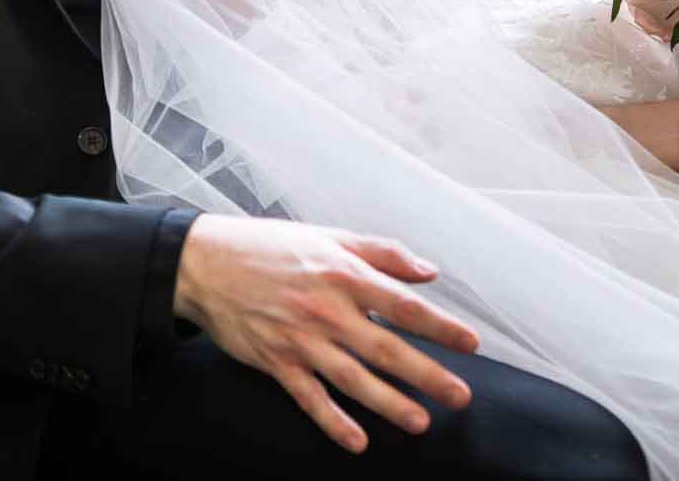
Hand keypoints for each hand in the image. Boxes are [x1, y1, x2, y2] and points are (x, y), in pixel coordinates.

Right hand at [172, 215, 479, 453]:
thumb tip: (429, 272)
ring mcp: (301, 339)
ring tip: (420, 422)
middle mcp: (326, 310)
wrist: (207, 263)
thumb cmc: (272, 247)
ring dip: (389, 403)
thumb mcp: (331, 237)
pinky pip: (309, 397)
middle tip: (460, 396)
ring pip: (353, 378)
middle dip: (427, 374)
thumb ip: (383, 253)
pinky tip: (357, 441)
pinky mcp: (276, 361)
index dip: (439, 325)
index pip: (403, 304)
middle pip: (385, 348)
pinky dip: (333, 420)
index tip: (471, 344)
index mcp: (343, 274)